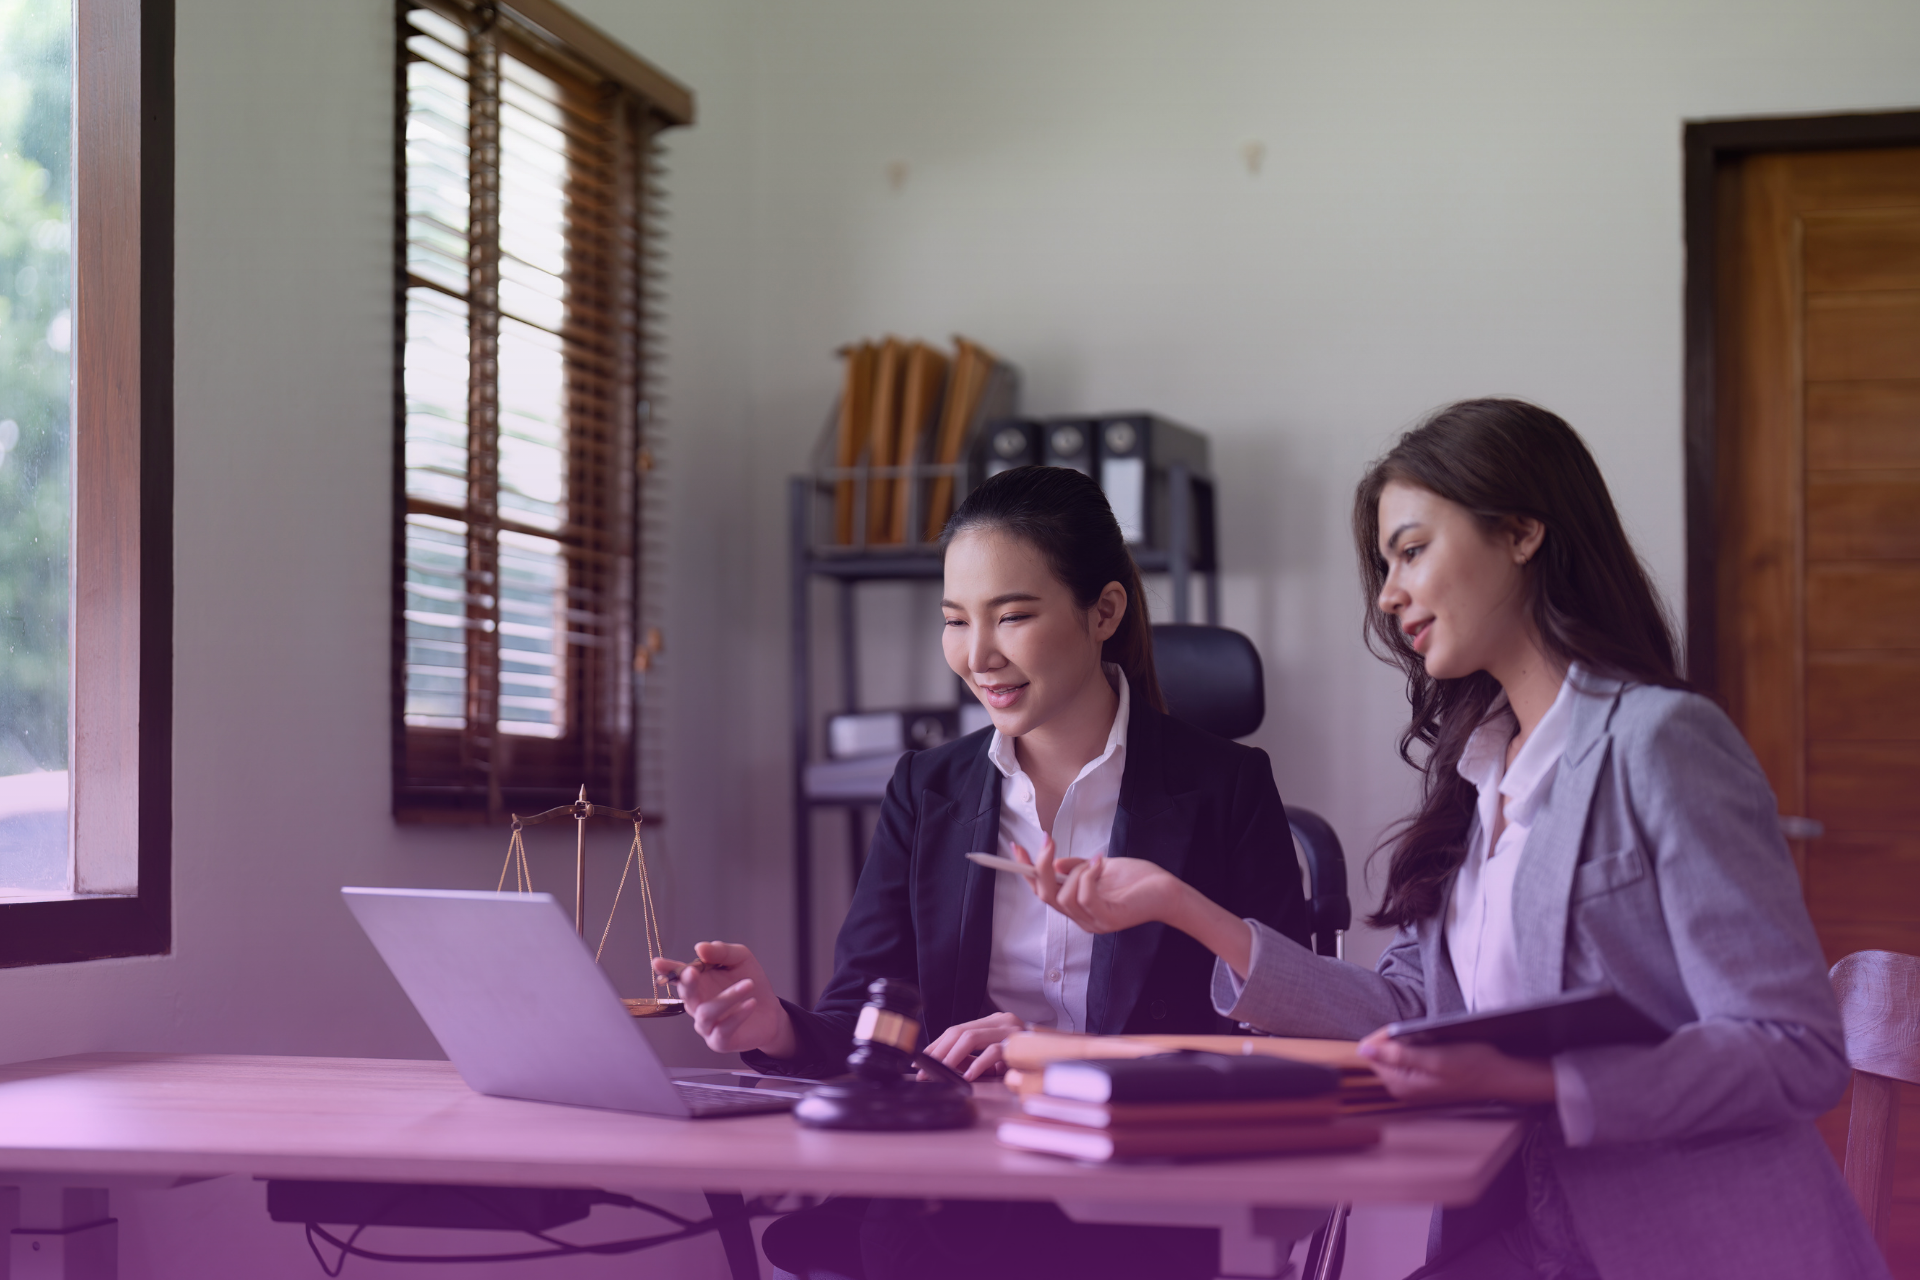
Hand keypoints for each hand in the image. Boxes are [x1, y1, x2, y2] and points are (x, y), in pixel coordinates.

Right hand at [651, 941, 795, 1057]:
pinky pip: (723, 1030)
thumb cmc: (750, 983)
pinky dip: (737, 1016)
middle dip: (687, 983)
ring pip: (706, 1012)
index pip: (678, 976)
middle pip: (686, 995)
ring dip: (727, 997)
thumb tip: (700, 947)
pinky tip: (750, 1004)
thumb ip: (721, 952)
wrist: (771, 1011)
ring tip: (748, 984)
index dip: (668, 970)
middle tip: (693, 971)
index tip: (658, 963)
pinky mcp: (720, 1041)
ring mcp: (707, 1025)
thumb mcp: (740, 958)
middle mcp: (698, 1004)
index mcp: (698, 983)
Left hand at [921, 1011, 1026, 1080]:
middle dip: (938, 1052)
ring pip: (971, 1036)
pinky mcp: (1020, 1043)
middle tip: (923, 1071)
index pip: (957, 1029)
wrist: (1062, 1060)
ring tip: (940, 1072)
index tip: (920, 1062)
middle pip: (959, 1031)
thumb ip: (976, 1057)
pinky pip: (994, 1052)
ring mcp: (1011, 1030)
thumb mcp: (997, 1058)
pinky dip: (978, 1064)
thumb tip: (945, 1067)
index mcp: (994, 1022)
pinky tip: (968, 1076)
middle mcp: (1001, 1020)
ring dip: (951, 1057)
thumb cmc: (1027, 1061)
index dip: (937, 1045)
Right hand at [1016, 835, 1185, 934]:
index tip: (1017, 848)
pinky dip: (1088, 875)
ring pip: (1063, 896)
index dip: (1027, 871)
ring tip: (1094, 861)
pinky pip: (1084, 897)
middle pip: (1045, 896)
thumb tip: (1055, 861)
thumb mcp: (1100, 867)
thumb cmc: (1138, 880)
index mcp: (1077, 907)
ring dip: (1075, 871)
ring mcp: (1094, 922)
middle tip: (1047, 841)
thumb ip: (1077, 866)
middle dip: (1041, 866)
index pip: (1042, 892)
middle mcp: (1081, 919)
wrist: (1168, 891)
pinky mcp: (1108, 919)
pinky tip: (1100, 862)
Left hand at [1356, 1029, 1555, 1105]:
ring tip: (1432, 1042)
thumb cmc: (1473, 1066)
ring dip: (1409, 1041)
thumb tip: (1364, 1050)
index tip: (1407, 1029)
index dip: (1386, 1035)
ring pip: (1396, 1053)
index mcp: (1400, 1085)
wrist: (1500, 1075)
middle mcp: (1402, 1089)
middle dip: (1398, 1038)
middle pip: (1383, 1053)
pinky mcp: (1423, 1080)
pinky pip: (1409, 1058)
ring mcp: (1412, 1086)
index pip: (1373, 1053)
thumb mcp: (1436, 1058)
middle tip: (1425, 1036)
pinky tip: (1435, 1047)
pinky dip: (1418, 1047)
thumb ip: (1398, 1055)